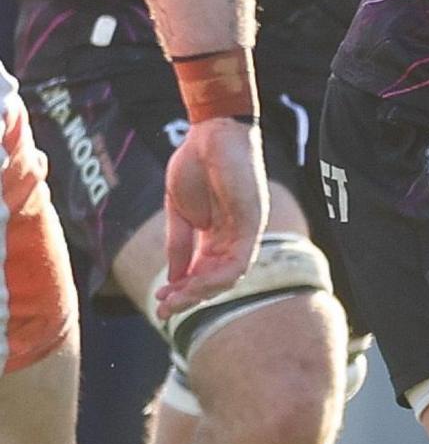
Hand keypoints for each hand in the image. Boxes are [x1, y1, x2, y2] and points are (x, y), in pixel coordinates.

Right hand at [156, 118, 267, 319]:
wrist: (211, 132)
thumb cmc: (196, 164)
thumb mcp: (179, 211)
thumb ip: (178, 244)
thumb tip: (172, 280)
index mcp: (217, 233)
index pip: (203, 271)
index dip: (182, 289)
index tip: (159, 301)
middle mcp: (235, 236)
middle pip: (216, 278)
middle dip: (189, 297)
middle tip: (163, 311)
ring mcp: (247, 229)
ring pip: (229, 274)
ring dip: (201, 291)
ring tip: (175, 301)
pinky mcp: (253, 221)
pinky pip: (239, 258)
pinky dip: (218, 276)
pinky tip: (196, 284)